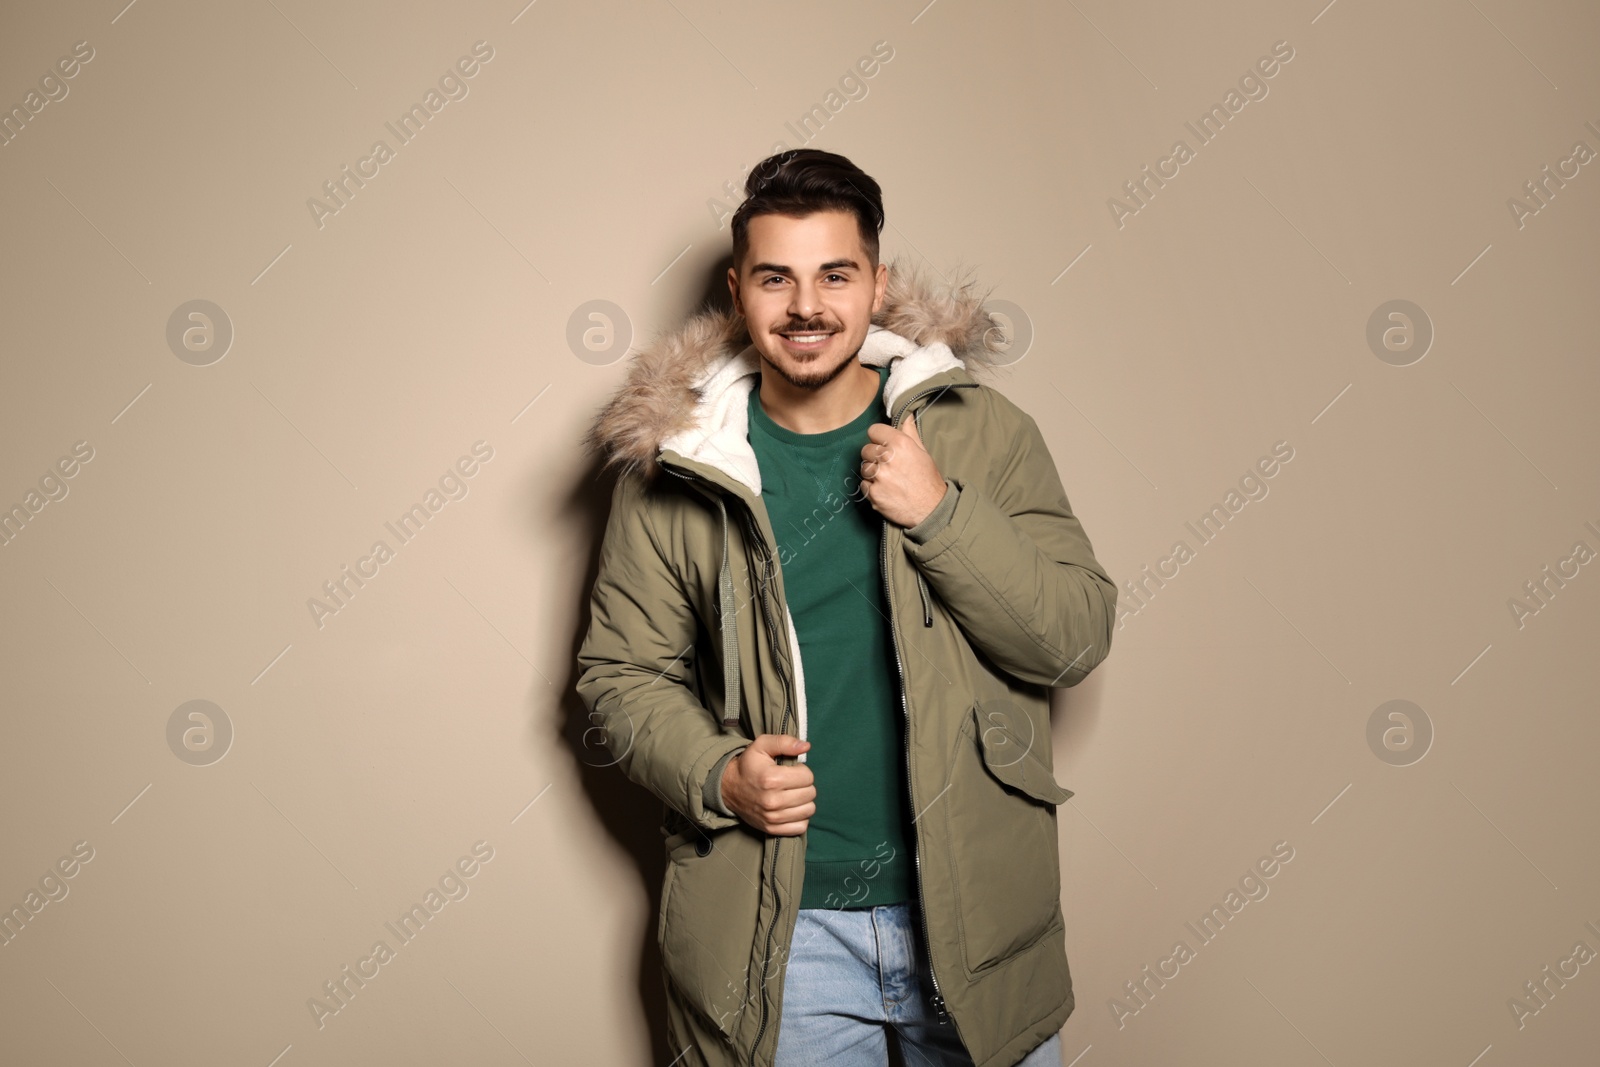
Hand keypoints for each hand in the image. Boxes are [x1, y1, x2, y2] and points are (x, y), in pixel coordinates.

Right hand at [720, 734, 814, 834]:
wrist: (728, 787)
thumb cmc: (748, 765)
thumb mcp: (762, 745)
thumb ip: (784, 742)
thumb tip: (806, 746)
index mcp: (772, 779)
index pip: (808, 777)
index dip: (802, 771)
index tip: (792, 771)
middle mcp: (773, 801)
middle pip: (810, 794)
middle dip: (804, 785)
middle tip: (791, 783)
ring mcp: (772, 817)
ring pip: (809, 810)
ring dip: (804, 801)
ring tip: (792, 794)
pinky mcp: (772, 829)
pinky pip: (801, 827)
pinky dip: (800, 818)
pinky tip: (791, 808)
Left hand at [859, 413, 945, 527]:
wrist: (931, 509)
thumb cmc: (928, 480)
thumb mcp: (922, 452)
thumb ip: (910, 433)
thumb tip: (906, 416)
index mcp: (900, 444)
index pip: (873, 431)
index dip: (878, 438)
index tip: (882, 444)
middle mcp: (887, 458)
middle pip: (866, 449)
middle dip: (874, 456)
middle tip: (887, 465)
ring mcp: (878, 477)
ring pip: (864, 467)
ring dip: (872, 472)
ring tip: (887, 479)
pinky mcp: (873, 493)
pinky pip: (864, 485)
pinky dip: (871, 488)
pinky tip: (885, 490)